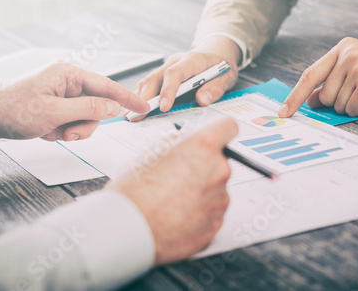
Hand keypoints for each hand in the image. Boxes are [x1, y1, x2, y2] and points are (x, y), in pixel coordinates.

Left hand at [0, 61, 149, 140]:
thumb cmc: (14, 109)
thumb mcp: (54, 112)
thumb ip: (88, 109)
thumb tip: (113, 107)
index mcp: (68, 73)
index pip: (106, 85)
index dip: (127, 98)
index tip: (144, 106)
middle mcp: (67, 81)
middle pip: (96, 106)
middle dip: (84, 124)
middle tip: (68, 133)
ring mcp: (62, 94)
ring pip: (86, 117)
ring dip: (72, 130)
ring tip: (53, 132)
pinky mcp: (57, 105)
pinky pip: (73, 120)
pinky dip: (63, 130)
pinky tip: (47, 130)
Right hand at [105, 118, 237, 264]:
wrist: (128, 230)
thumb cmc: (135, 192)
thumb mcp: (152, 152)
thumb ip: (178, 142)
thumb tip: (187, 139)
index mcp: (204, 147)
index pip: (229, 127)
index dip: (220, 132)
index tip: (215, 139)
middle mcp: (218, 171)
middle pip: (220, 162)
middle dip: (203, 167)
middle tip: (178, 177)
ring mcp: (220, 200)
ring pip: (216, 189)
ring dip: (201, 192)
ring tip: (173, 200)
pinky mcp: (216, 223)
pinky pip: (212, 212)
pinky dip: (199, 213)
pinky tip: (177, 214)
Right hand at [127, 36, 240, 120]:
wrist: (217, 53)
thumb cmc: (221, 66)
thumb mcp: (227, 77)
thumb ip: (216, 88)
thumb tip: (202, 100)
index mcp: (192, 60)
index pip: (175, 73)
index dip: (168, 90)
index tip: (164, 107)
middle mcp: (176, 61)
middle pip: (155, 77)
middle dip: (145, 98)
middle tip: (138, 116)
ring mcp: (167, 66)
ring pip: (148, 80)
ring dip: (139, 98)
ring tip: (132, 116)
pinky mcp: (163, 73)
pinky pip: (148, 83)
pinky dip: (141, 96)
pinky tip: (136, 109)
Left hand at [279, 37, 357, 117]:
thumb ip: (333, 82)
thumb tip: (310, 100)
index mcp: (342, 47)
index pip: (310, 74)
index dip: (295, 95)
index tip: (283, 111)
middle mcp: (347, 53)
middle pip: (324, 96)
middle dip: (340, 103)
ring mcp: (357, 66)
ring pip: (337, 105)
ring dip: (354, 106)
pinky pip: (352, 109)